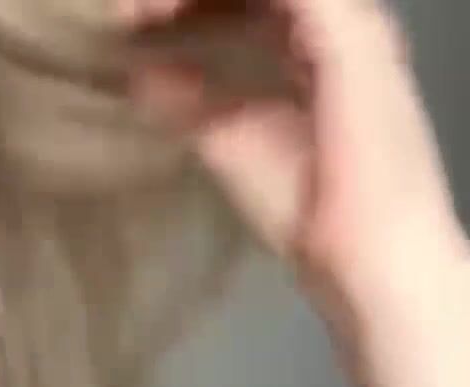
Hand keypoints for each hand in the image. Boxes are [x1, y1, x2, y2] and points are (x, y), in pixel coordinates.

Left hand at [121, 0, 467, 311]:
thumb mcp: (225, 139)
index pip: (252, 3)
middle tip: (133, 11)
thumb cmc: (310, 213)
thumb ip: (186, 98)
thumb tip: (140, 69)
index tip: (132, 20)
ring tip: (147, 8)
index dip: (192, 4)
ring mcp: (350, 29)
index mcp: (319, 52)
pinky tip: (174, 7)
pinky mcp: (351, 38)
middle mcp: (340, 31)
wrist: (360, 256)